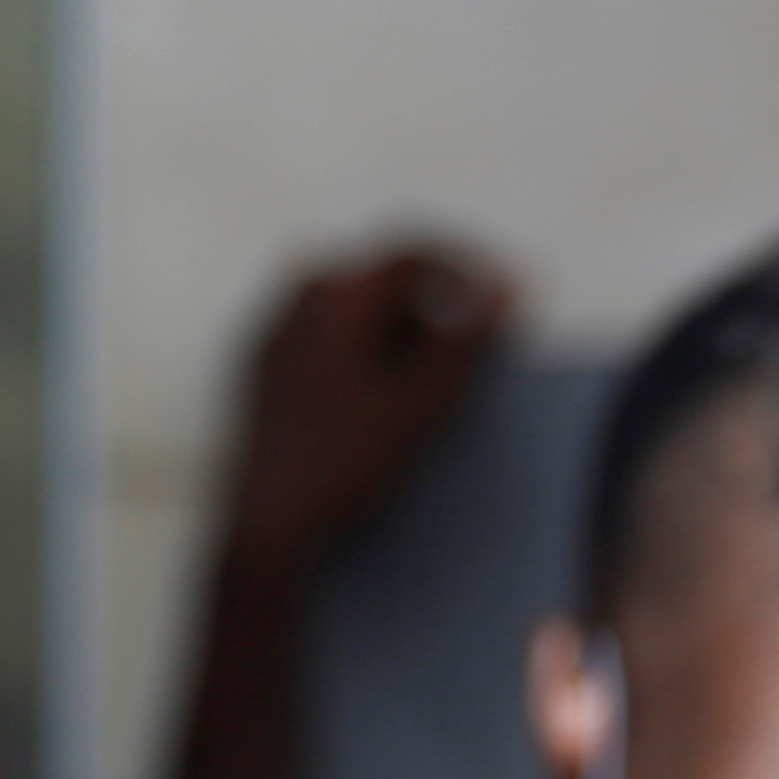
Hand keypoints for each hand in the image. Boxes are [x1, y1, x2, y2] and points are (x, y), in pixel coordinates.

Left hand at [214, 241, 518, 582]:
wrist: (267, 525)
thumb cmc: (340, 464)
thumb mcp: (419, 403)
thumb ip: (463, 340)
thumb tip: (500, 284)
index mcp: (328, 294)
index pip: (412, 252)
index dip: (471, 270)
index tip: (511, 299)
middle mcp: (292, 300)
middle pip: (385, 282)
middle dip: (439, 307)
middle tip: (482, 351)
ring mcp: (274, 335)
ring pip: (358, 313)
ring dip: (406, 335)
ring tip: (438, 385)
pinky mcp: (267, 370)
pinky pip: (330, 341)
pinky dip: (371, 356)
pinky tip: (393, 401)